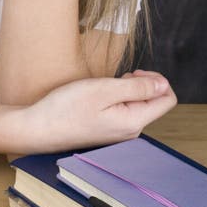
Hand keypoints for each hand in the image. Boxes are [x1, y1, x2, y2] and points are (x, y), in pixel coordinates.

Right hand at [13, 70, 176, 154]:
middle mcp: (130, 132)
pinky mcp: (106, 131)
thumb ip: (138, 87)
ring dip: (127, 90)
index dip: (157, 79)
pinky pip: (123, 111)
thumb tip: (164, 85)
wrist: (38, 128)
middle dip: (141, 83)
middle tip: (118, 77)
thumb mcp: (104, 89)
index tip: (133, 72)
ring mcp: (118, 133)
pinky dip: (116, 99)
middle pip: (154, 102)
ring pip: (137, 105)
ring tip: (105, 86)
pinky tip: (97, 96)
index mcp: (134, 122)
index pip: (167, 99)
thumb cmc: (66, 108)